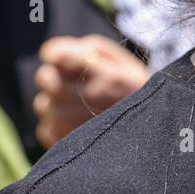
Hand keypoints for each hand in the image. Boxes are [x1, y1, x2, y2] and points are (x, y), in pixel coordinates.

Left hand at [32, 35, 149, 148]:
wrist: (152, 135)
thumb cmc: (135, 95)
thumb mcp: (124, 63)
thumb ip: (91, 48)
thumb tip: (55, 52)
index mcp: (101, 73)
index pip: (54, 54)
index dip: (57, 53)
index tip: (65, 59)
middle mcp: (83, 97)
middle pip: (44, 77)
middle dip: (56, 77)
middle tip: (77, 85)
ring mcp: (71, 123)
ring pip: (42, 104)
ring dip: (56, 103)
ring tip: (81, 108)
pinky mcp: (64, 144)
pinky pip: (44, 128)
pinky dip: (57, 126)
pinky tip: (78, 126)